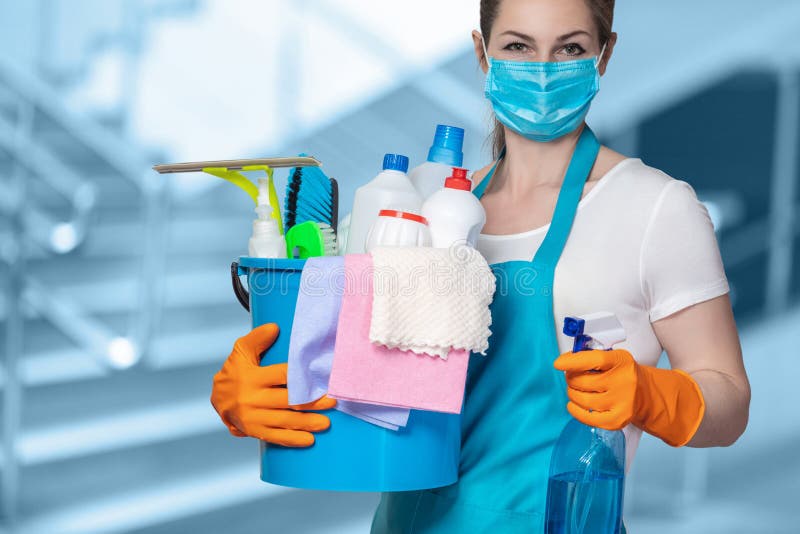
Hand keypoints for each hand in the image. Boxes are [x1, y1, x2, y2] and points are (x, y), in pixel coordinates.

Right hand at [211, 323, 336, 446]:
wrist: (217, 399)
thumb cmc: (235, 371)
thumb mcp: (242, 351)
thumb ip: (258, 338)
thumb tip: (274, 327)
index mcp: (252, 377)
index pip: (281, 376)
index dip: (302, 377)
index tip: (321, 378)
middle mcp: (252, 398)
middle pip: (287, 401)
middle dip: (311, 402)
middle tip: (331, 401)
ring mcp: (253, 417)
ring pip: (284, 421)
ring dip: (306, 422)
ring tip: (325, 423)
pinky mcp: (254, 431)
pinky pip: (275, 437)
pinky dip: (292, 439)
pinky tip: (308, 440)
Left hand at [553, 348, 704, 445]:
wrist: (651, 396)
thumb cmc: (624, 375)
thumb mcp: (615, 360)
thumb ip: (593, 358)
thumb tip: (565, 363)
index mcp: (622, 361)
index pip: (593, 359)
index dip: (572, 361)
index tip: (558, 364)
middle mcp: (624, 382)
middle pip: (583, 381)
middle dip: (571, 379)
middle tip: (572, 377)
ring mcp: (622, 403)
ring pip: (582, 399)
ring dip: (572, 394)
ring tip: (575, 390)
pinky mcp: (618, 420)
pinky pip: (588, 417)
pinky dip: (575, 410)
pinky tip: (573, 404)